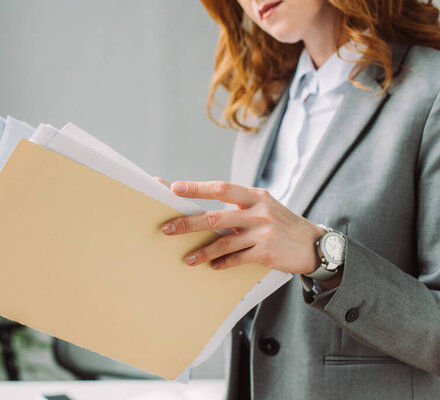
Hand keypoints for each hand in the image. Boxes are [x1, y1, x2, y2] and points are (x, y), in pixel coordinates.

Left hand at [161, 181, 325, 274]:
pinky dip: (222, 263)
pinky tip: (212, 266)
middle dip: (187, 223)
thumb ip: (239, 207)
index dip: (197, 188)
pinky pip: (237, 259)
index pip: (221, 188)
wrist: (313, 244)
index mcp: (255, 196)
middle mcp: (258, 212)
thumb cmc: (281, 224)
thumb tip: (204, 214)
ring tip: (187, 259)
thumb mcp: (264, 206)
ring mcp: (262, 233)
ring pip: (223, 242)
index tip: (175, 189)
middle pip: (215, 217)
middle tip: (167, 229)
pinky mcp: (266, 253)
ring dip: (202, 252)